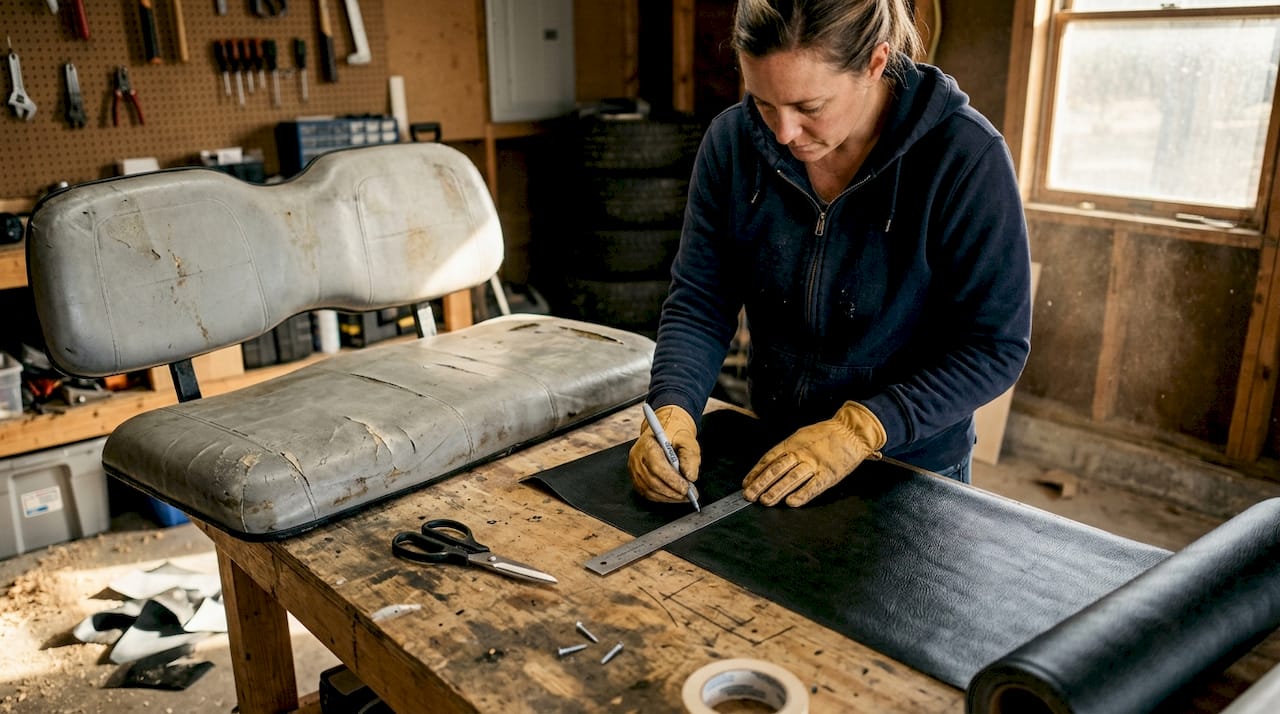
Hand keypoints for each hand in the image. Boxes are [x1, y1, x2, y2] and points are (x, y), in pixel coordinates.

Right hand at [628, 405, 700, 502]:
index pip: (657, 467)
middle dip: (672, 491)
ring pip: (649, 490)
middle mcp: (637, 457)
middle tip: (689, 494)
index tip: (686, 488)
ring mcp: (634, 469)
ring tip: (684, 497)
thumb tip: (690, 477)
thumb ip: (690, 457)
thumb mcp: (688, 440)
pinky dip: (662, 497)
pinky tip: (674, 496)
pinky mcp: (636, 477)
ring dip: (668, 497)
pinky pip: (647, 492)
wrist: (665, 430)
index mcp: (647, 444)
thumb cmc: (676, 434)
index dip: (672, 480)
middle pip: (652, 481)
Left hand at [743, 401, 885, 506]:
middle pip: (777, 469)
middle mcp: (801, 453)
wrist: (851, 430)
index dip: (756, 472)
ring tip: (765, 501)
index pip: (769, 459)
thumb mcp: (801, 436)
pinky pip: (814, 486)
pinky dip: (802, 494)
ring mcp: (815, 464)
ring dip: (777, 490)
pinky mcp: (830, 474)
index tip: (746, 483)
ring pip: (792, 478)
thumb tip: (769, 465)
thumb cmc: (825, 434)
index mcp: (792, 443)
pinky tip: (791, 502)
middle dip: (761, 483)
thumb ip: (787, 450)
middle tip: (749, 495)